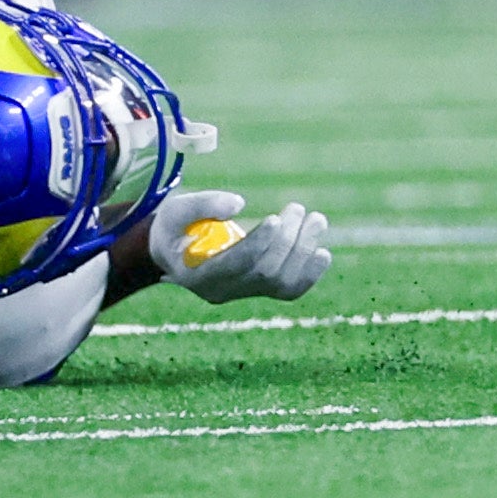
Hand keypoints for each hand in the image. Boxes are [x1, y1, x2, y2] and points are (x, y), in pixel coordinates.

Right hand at [147, 189, 329, 304]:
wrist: (174, 252)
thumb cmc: (174, 227)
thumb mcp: (176, 210)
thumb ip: (203, 204)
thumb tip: (239, 203)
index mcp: (197, 275)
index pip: (235, 265)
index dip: (258, 244)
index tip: (275, 219)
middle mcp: (222, 291)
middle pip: (264, 272)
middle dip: (286, 240)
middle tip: (298, 208)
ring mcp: (242, 294)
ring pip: (281, 283)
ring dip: (304, 251)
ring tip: (316, 220)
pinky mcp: (258, 290)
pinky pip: (289, 291)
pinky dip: (309, 274)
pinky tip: (322, 253)